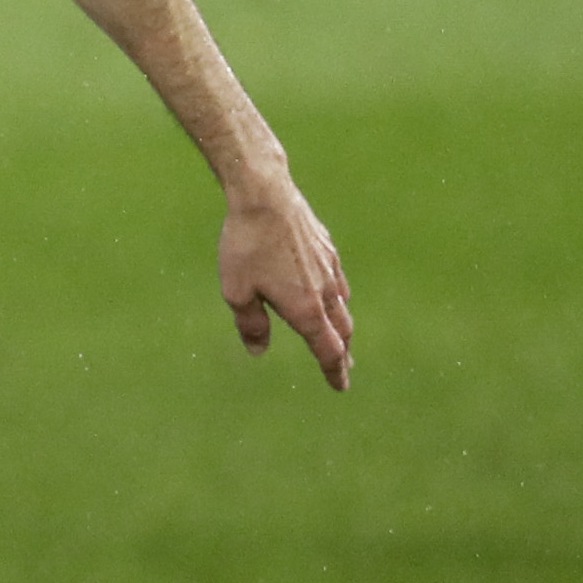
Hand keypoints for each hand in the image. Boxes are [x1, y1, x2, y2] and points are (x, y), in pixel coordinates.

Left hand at [221, 172, 353, 389]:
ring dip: (343, 326)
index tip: (340, 387)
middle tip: (345, 368)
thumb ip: (250, 324)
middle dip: (343, 353)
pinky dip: (339, 296)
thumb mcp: (237, 292)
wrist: (264, 195)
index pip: (327, 350)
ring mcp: (329, 267)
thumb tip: (259, 350)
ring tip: (341, 336)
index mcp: (305, 309)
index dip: (334, 372)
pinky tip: (334, 294)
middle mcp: (324, 291)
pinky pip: (338, 280)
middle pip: (341, 331)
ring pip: (342, 305)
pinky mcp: (326, 247)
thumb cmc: (246, 246)